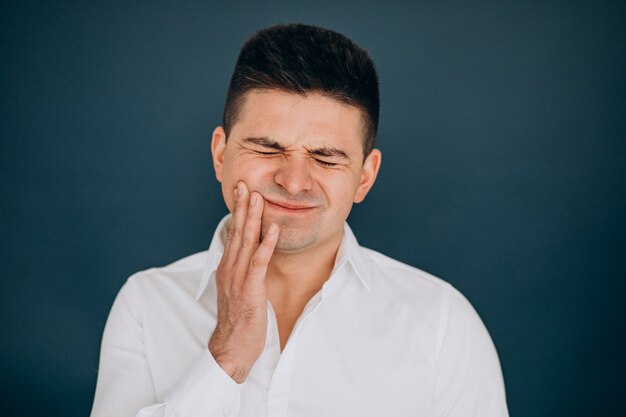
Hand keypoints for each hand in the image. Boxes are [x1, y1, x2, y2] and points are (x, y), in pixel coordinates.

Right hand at [208, 181, 278, 382]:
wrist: (231, 348)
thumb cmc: (238, 320)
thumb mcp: (239, 289)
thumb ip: (243, 270)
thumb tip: (251, 254)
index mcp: (227, 268)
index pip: (233, 234)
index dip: (238, 212)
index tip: (242, 191)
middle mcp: (229, 269)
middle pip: (237, 232)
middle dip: (242, 207)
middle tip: (245, 183)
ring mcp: (237, 279)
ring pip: (245, 242)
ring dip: (253, 218)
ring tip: (258, 197)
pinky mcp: (249, 290)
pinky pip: (258, 263)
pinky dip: (266, 245)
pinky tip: (272, 229)